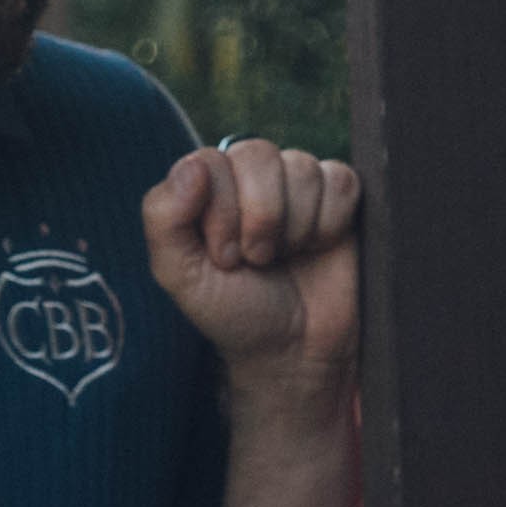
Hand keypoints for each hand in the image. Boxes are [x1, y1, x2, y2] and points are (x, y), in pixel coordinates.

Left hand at [144, 139, 363, 407]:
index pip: (212, 162)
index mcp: (208, 187)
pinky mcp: (341, 198)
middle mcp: (251, 177)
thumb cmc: (233, 313)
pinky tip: (319, 247)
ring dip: (296, 225)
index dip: (222, 212)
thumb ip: (164, 218)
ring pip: (302, 167)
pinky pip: (342, 181)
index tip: (226, 258)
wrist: (295, 352)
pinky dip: (330, 221)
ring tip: (288, 257)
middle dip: (260, 218)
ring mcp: (297, 185)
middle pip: (258, 154)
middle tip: (258, 260)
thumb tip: (194, 165)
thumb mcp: (180, 276)